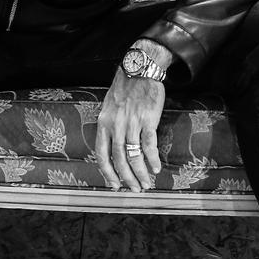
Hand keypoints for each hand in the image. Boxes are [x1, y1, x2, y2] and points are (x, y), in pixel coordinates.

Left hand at [96, 70, 163, 190]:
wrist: (140, 69)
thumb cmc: (126, 87)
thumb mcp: (109, 107)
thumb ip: (110, 126)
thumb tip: (114, 145)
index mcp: (104, 123)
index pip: (102, 154)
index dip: (108, 172)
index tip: (114, 185)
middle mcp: (116, 126)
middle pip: (119, 159)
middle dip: (127, 178)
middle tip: (134, 189)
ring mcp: (131, 123)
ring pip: (134, 156)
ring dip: (141, 173)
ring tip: (146, 183)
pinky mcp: (147, 120)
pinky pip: (149, 145)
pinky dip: (153, 159)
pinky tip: (156, 167)